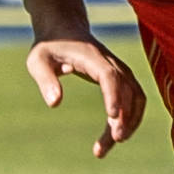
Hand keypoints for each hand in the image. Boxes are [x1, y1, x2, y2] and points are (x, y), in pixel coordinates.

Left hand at [27, 35, 148, 157]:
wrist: (64, 29)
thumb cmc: (49, 47)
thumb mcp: (38, 60)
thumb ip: (46, 80)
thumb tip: (55, 103)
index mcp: (92, 57)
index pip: (109, 76)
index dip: (113, 96)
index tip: (111, 117)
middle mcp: (112, 63)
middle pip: (126, 91)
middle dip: (125, 116)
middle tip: (114, 141)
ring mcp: (120, 70)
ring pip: (135, 97)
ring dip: (130, 121)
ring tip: (112, 144)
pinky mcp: (121, 78)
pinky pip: (134, 99)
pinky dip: (130, 118)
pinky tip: (115, 136)